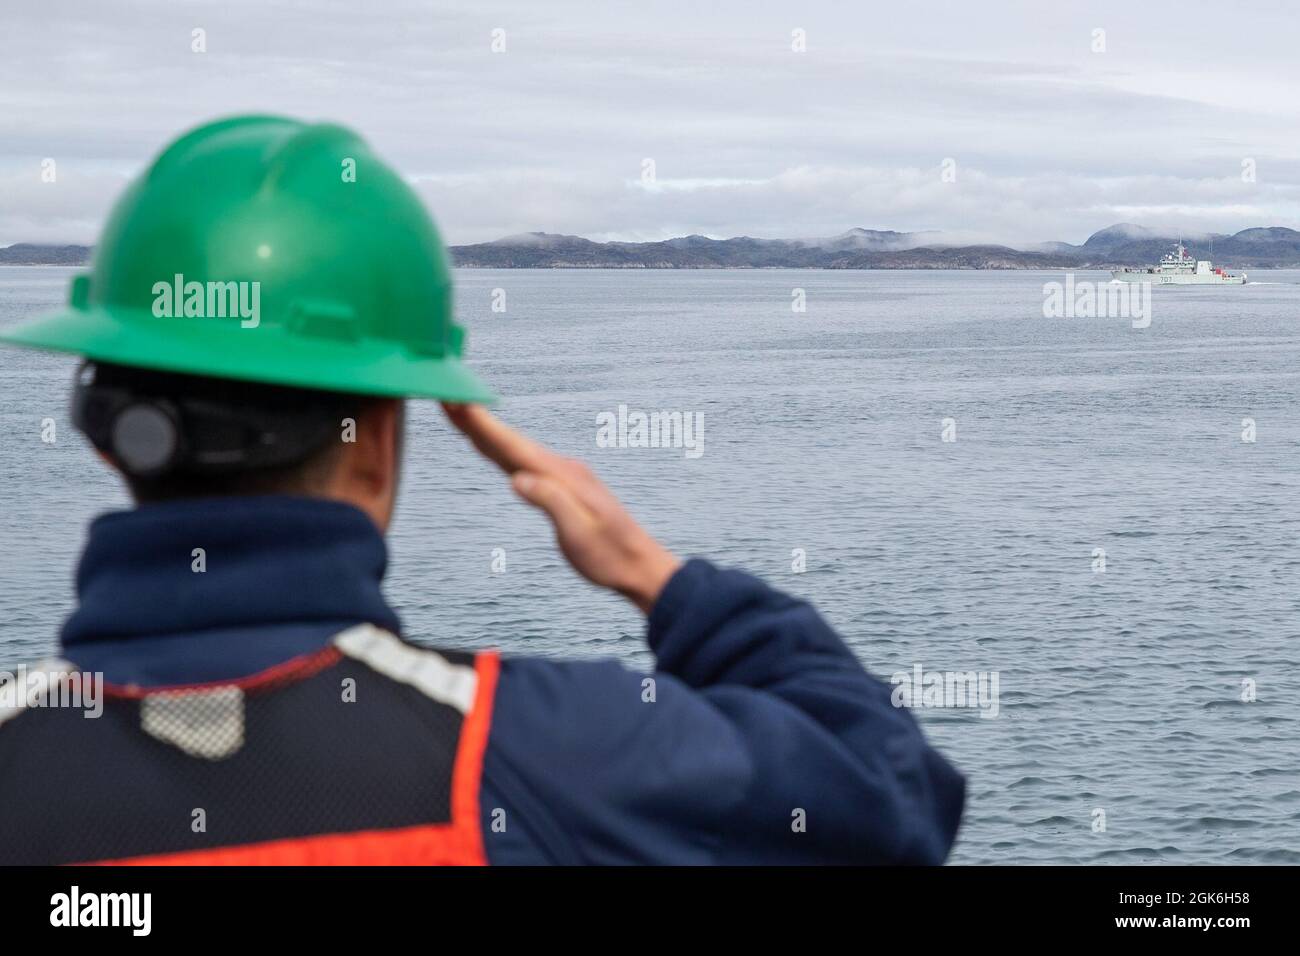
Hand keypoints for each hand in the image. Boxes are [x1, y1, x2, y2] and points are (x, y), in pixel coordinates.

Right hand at [442, 403, 681, 613]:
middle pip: (509, 441)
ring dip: (486, 431)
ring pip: (515, 449)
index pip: (513, 446)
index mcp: (561, 477)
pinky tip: (492, 447)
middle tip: (445, 396)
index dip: (482, 425)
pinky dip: (502, 449)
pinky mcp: (562, 486)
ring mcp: (562, 476)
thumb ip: (550, 502)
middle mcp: (560, 469)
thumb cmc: (609, 555)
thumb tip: (517, 479)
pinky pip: (524, 461)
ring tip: (458, 413)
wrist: (639, 565)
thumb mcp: (578, 534)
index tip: (457, 401)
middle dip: (475, 419)